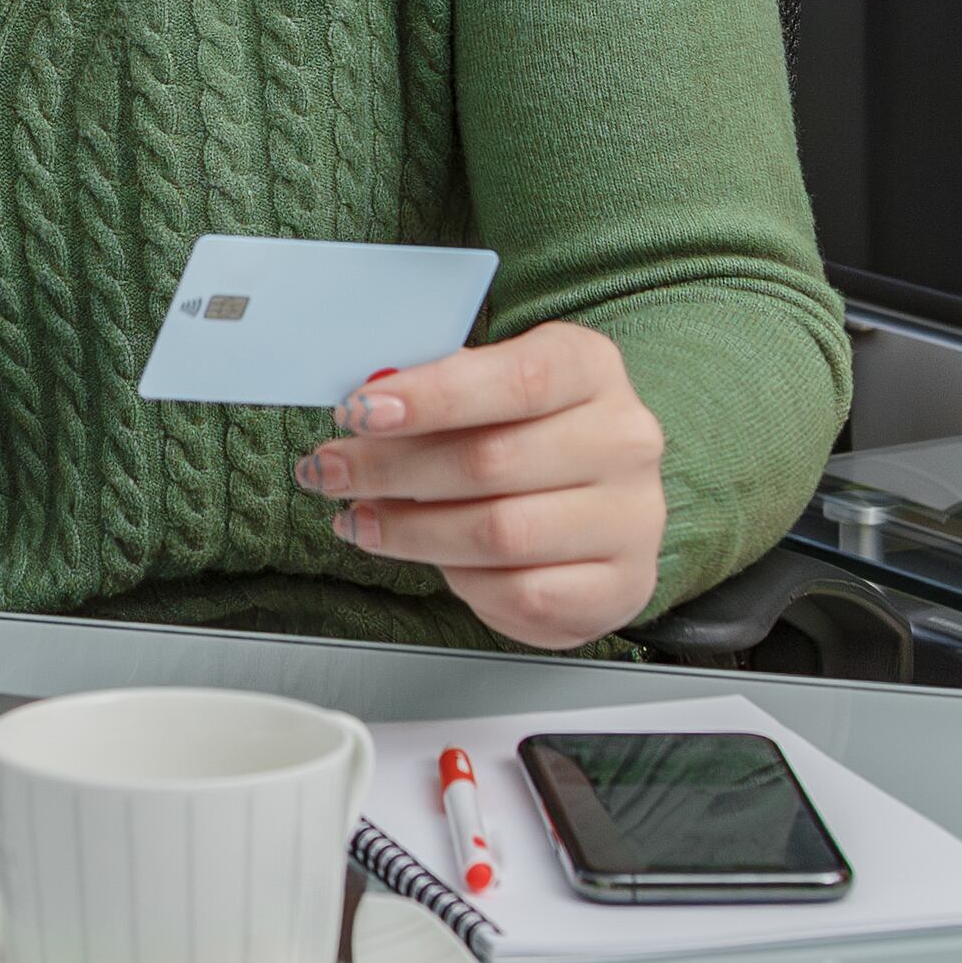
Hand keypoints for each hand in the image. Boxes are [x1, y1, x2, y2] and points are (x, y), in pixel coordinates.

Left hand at [297, 320, 668, 650]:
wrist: (602, 507)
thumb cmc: (531, 436)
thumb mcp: (491, 389)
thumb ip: (437, 391)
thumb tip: (366, 405)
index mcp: (591, 369)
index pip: (518, 379)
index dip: (432, 397)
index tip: (360, 412)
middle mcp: (624, 439)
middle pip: (492, 461)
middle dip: (390, 470)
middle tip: (329, 472)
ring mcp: (631, 517)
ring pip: (500, 534)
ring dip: (410, 532)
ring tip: (362, 520)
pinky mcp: (621, 585)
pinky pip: (522, 594)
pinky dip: (462, 581)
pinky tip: (435, 560)